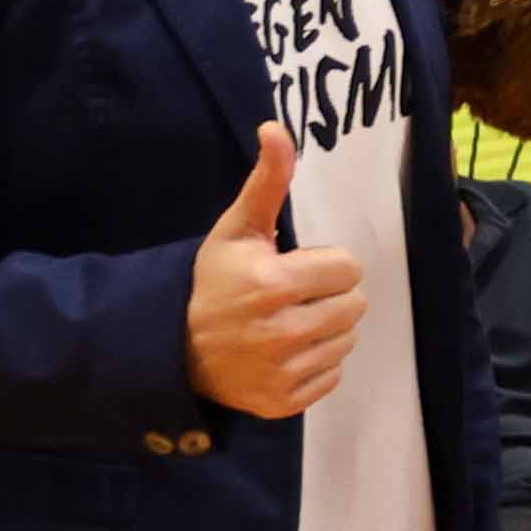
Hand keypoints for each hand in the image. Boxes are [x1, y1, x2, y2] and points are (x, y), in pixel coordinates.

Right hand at [185, 123, 365, 416]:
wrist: (175, 347)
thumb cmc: (213, 281)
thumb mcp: (236, 228)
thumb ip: (267, 181)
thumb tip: (277, 128)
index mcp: (273, 284)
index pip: (348, 268)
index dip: (325, 264)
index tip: (294, 268)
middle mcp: (281, 332)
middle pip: (355, 305)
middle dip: (330, 295)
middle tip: (293, 296)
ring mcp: (283, 372)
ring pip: (348, 339)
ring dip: (327, 328)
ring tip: (289, 321)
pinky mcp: (284, 402)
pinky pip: (333, 374)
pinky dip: (316, 362)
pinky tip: (285, 352)